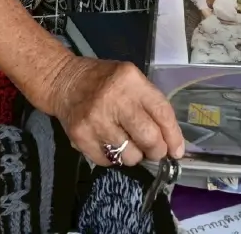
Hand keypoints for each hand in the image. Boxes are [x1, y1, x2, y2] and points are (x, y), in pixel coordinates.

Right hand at [47, 56, 184, 167]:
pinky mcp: (80, 136)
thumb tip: (170, 141)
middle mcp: (114, 99)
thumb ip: (149, 104)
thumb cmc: (104, 80)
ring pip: (129, 155)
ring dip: (133, 155)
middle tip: (154, 151)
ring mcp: (95, 119)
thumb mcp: (130, 79)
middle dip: (156, 150)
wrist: (63, 81)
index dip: (173, 135)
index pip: (161, 112)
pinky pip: (108, 161)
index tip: (177, 151)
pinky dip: (113, 157)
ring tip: (126, 143)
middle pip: (148, 137)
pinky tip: (108, 143)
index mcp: (130, 80)